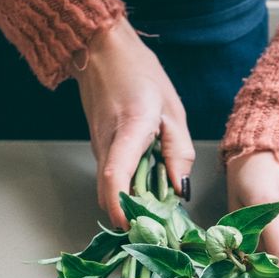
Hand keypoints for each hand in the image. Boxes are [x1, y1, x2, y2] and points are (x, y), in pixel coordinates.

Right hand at [74, 16, 193, 229]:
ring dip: (130, 203)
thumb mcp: (172, 110)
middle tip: (160, 226)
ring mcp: (97, 147)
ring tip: (158, 208)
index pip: (115, 175)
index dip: (121, 205)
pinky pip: (111, 177)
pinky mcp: (98, 149)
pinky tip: (147, 187)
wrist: (101, 51)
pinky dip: (127, 188)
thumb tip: (181, 191)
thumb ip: (179, 152)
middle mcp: (106, 143)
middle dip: (132, 214)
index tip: (133, 226)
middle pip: (110, 192)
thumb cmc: (139, 74)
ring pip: (108, 188)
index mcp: (129, 129)